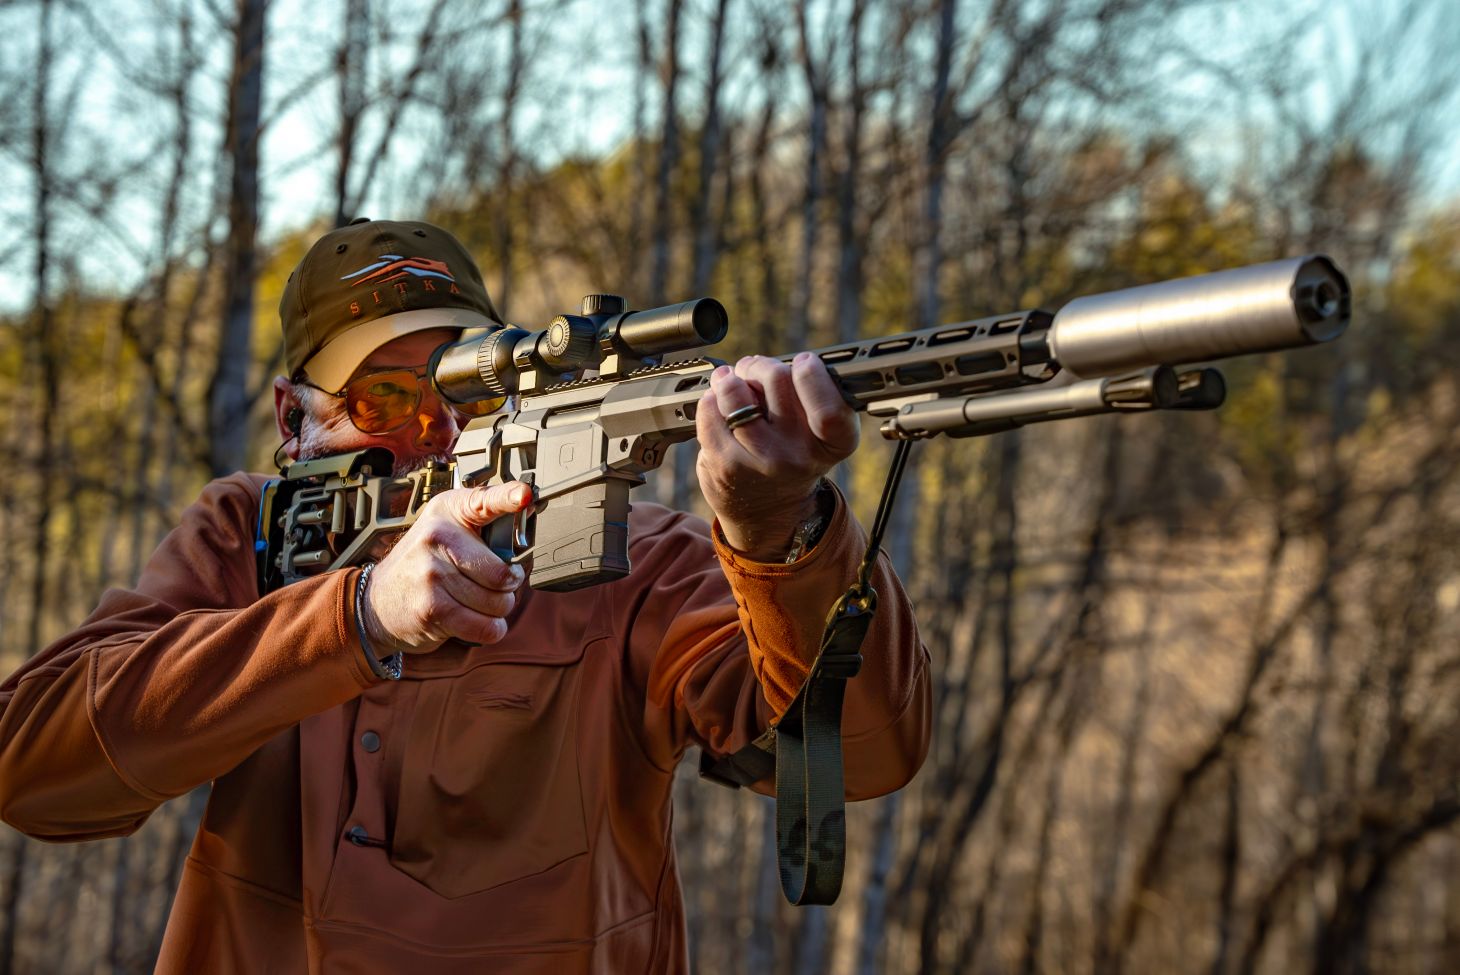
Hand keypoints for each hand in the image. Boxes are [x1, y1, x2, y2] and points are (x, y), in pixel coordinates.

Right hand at [360, 482, 530, 654]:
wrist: (378, 601)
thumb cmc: (425, 564)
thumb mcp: (446, 532)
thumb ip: (483, 529)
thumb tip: (525, 540)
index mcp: (449, 511)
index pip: (484, 500)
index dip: (508, 497)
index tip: (525, 495)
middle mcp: (438, 536)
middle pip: (504, 574)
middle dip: (508, 588)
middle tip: (492, 586)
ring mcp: (433, 573)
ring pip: (499, 604)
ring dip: (497, 611)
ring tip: (475, 602)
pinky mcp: (432, 608)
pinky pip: (486, 628)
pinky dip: (490, 630)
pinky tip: (475, 620)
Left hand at [696, 354, 858, 560]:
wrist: (767, 513)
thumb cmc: (792, 456)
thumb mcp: (816, 433)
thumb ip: (806, 397)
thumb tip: (759, 364)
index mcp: (834, 444)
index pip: (830, 409)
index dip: (813, 376)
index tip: (804, 361)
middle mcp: (801, 456)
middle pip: (778, 380)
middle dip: (760, 366)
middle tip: (754, 371)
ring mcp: (761, 462)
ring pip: (736, 394)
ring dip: (729, 380)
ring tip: (730, 384)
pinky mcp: (726, 466)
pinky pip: (710, 411)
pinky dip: (710, 399)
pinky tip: (717, 406)